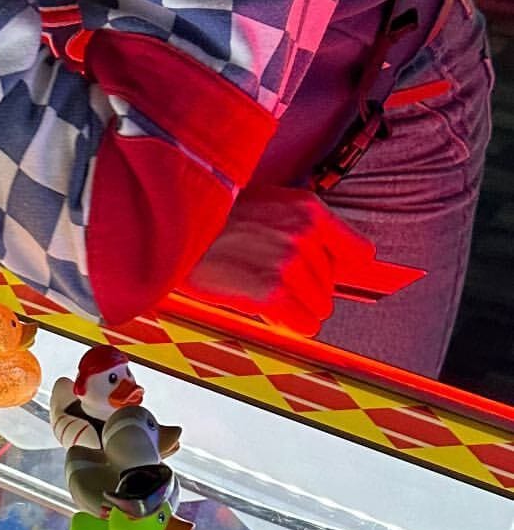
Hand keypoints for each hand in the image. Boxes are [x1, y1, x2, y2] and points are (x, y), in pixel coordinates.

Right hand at [183, 184, 423, 335]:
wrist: (170, 231)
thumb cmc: (211, 220)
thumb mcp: (266, 204)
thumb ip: (304, 226)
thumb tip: (342, 261)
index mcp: (308, 208)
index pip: (358, 252)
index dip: (336, 267)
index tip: (322, 275)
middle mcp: (304, 233)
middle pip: (332, 285)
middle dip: (304, 288)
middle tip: (266, 276)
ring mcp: (289, 263)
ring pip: (319, 308)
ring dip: (292, 307)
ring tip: (258, 289)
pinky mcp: (272, 292)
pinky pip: (302, 324)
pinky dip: (285, 324)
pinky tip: (262, 310)